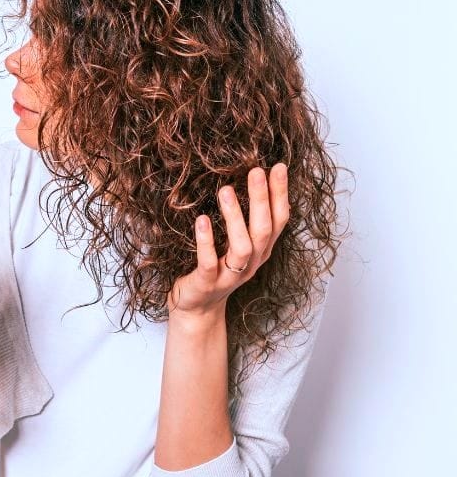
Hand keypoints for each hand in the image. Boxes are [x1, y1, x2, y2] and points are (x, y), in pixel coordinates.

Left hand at [168, 163, 289, 318]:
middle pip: (263, 230)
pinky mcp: (207, 283)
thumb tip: (248, 182)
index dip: (280, 194)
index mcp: (261, 250)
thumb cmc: (216, 268)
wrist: (197, 309)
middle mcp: (251, 263)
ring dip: (235, 217)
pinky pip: (209, 262)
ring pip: (242, 247)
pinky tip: (202, 220)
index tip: (278, 167)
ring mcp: (230, 275)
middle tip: (256, 171)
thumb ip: (244, 220)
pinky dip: (206, 241)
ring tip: (226, 190)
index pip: (278, 220)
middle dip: (262, 199)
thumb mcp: (236, 244)